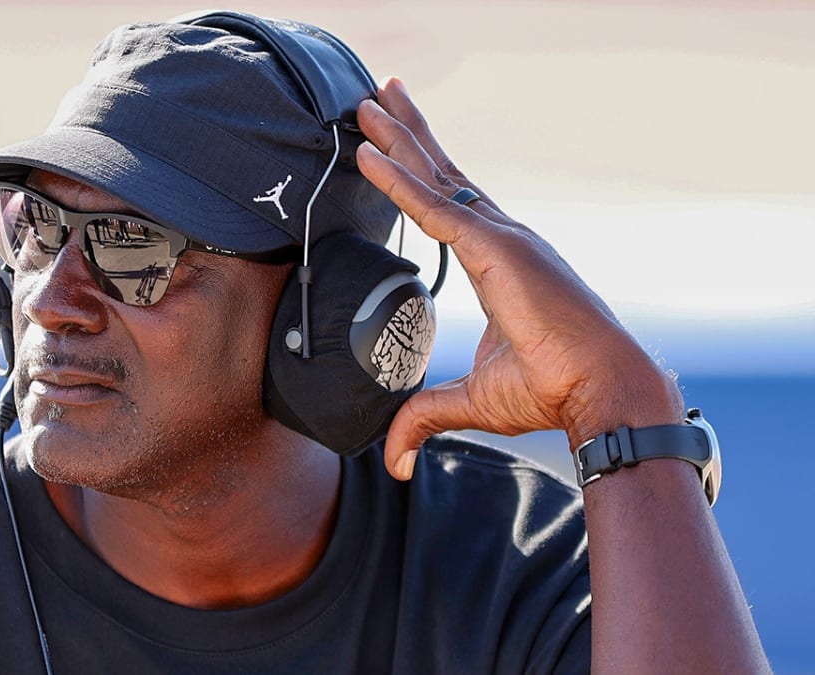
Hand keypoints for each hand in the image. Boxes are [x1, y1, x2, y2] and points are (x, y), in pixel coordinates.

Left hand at [355, 77, 683, 480]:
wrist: (600, 394)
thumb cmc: (552, 391)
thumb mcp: (471, 401)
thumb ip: (425, 416)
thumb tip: (396, 458)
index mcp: (501, 260)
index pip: (451, 204)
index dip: (420, 173)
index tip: (393, 145)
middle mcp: (502, 237)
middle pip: (443, 173)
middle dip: (408, 134)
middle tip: (377, 98)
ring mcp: (502, 238)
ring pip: (438, 176)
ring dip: (399, 138)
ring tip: (368, 102)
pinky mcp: (498, 250)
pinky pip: (435, 207)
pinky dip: (399, 180)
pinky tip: (368, 156)